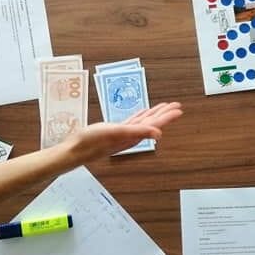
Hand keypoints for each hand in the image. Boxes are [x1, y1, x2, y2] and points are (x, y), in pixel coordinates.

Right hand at [65, 102, 182, 161]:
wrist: (75, 150)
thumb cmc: (93, 141)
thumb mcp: (117, 133)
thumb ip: (139, 132)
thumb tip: (159, 134)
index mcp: (134, 135)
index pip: (155, 124)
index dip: (168, 116)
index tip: (179, 109)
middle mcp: (132, 136)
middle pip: (153, 123)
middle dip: (164, 114)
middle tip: (175, 105)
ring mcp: (123, 134)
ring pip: (143, 122)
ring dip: (154, 114)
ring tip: (163, 107)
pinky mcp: (114, 131)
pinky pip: (132, 122)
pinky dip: (139, 116)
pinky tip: (141, 114)